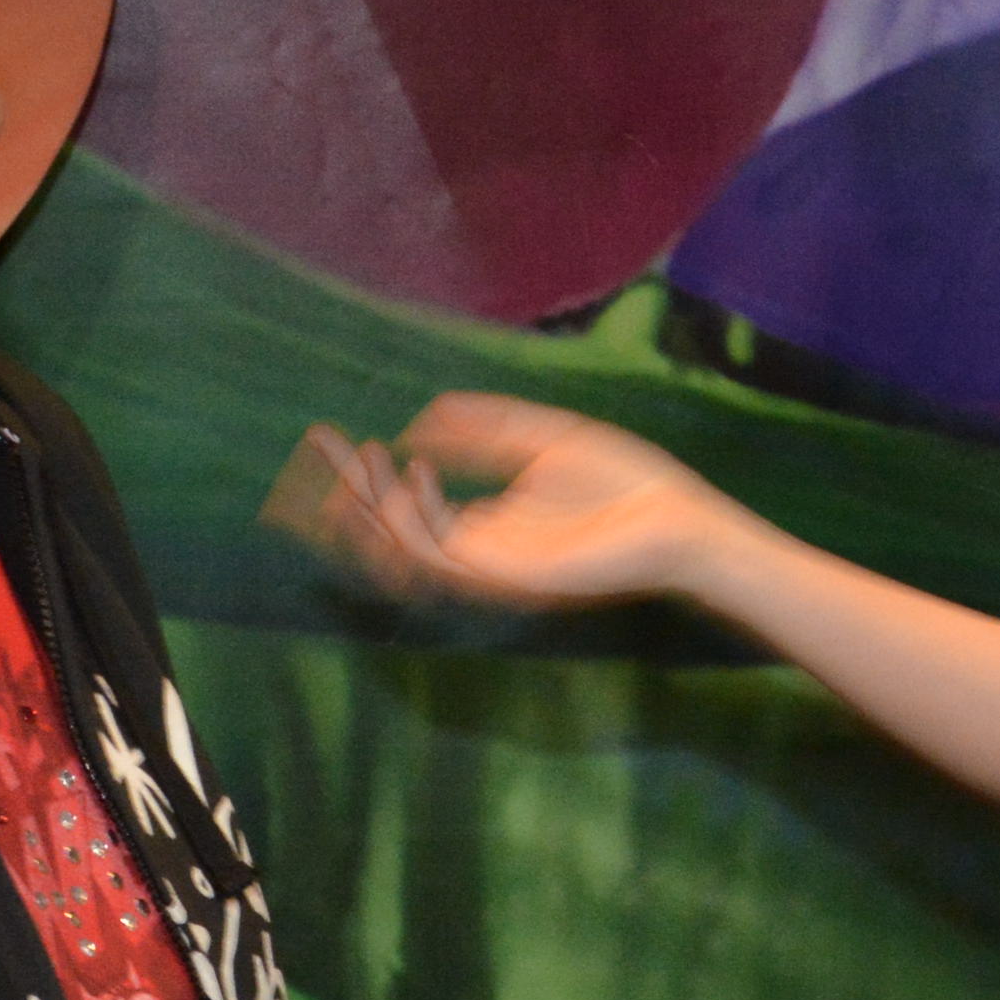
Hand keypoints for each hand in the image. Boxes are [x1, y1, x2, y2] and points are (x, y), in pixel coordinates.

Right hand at [271, 393, 730, 612]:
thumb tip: (420, 422)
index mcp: (481, 531)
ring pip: (403, 556)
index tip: (330, 438)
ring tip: (361, 459)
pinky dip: (419, 522)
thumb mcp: (541, 439)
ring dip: (372, 511)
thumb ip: (484, 430)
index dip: (358, 482)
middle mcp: (477, 557)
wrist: (677, 517)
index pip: (399, 515)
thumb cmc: (622, 483)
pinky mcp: (511, 578)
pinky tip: (415, 474)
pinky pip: (446, 560)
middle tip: (322, 449)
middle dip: (345, 498)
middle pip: (386, 539)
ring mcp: (492, 571)